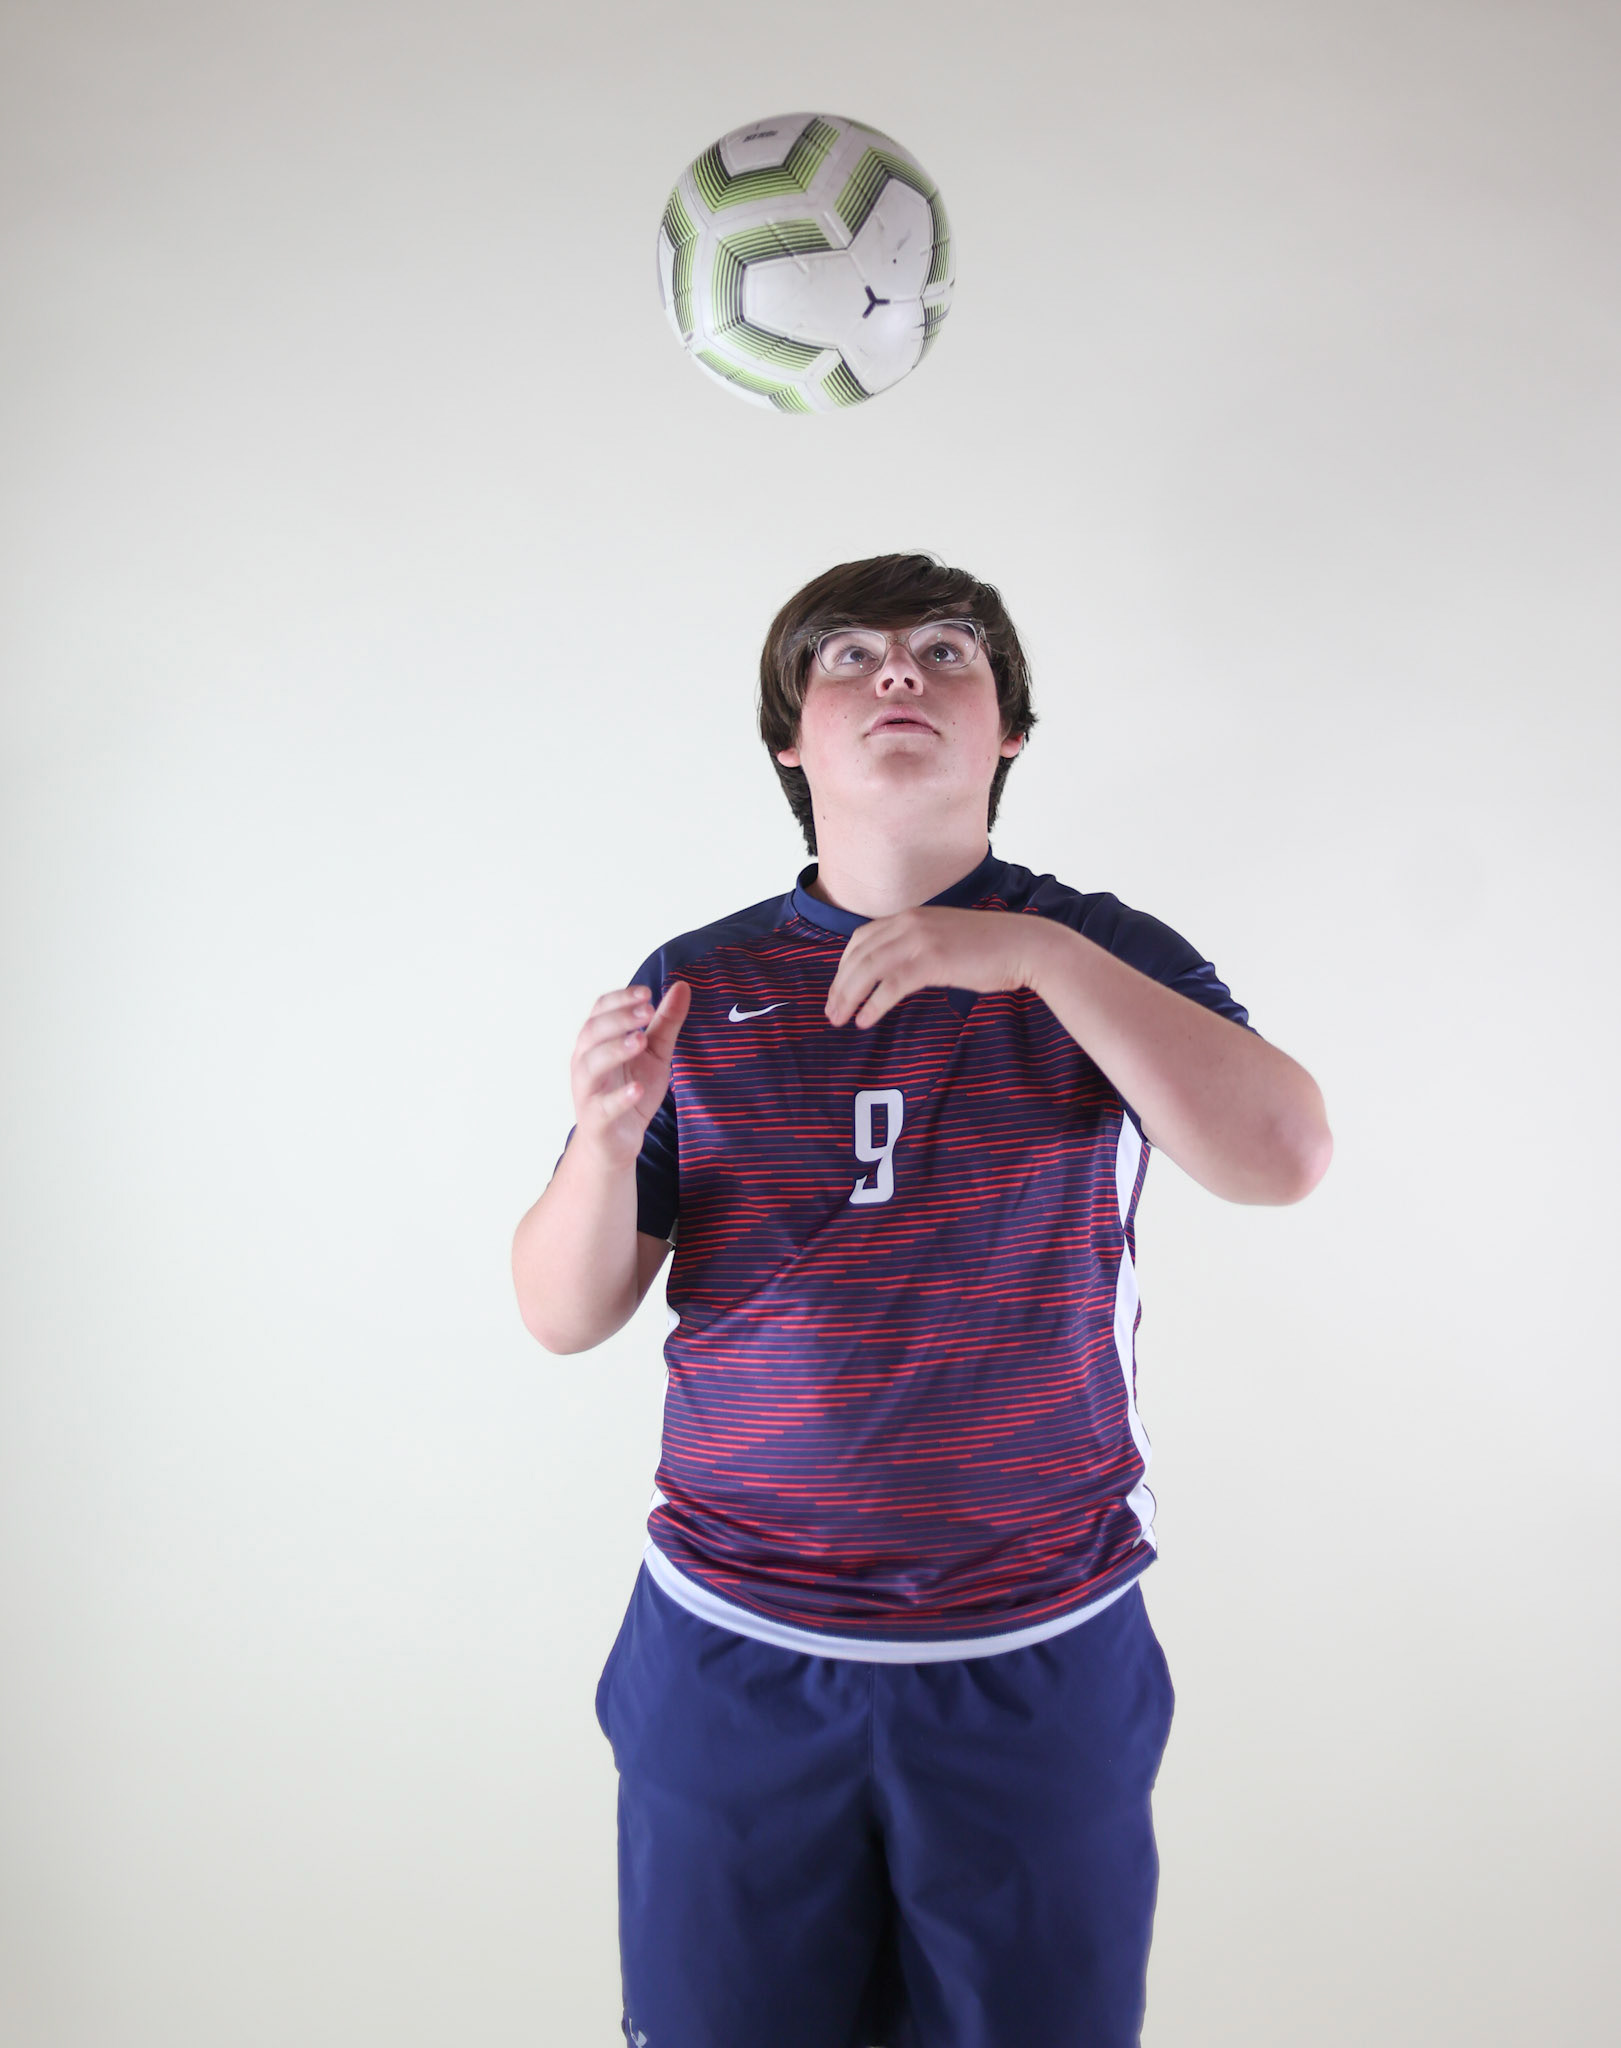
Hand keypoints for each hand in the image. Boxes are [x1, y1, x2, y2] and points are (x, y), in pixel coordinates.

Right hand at [568, 980, 690, 1165]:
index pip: (600, 1010)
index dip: (620, 999)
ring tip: (640, 1040)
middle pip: (592, 1032)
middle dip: (619, 1019)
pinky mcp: (596, 1120)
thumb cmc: (630, 1090)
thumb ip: (666, 1022)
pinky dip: (619, 1097)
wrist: (616, 1142)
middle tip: (647, 1012)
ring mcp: (587, 1092)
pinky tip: (637, 1089)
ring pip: (590, 1066)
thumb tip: (683, 986)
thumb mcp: (655, 1053)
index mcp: (596, 1041)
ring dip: (615, 1050)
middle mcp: (585, 1062)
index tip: (646, 994)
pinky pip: (602, 1107)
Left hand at [825, 907, 1052, 1028]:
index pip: (861, 938)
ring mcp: (921, 940)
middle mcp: (910, 923)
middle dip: (840, 984)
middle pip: (859, 955)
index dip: (844, 966)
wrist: (1025, 946)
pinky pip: (891, 985)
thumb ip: (919, 945)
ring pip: (869, 969)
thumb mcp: (945, 937)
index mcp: (911, 916)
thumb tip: (896, 971)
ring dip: (849, 996)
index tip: (838, 989)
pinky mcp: (933, 961)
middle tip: (830, 1011)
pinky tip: (865, 1020)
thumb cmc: (990, 948)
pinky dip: (874, 1004)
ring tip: (840, 1018)